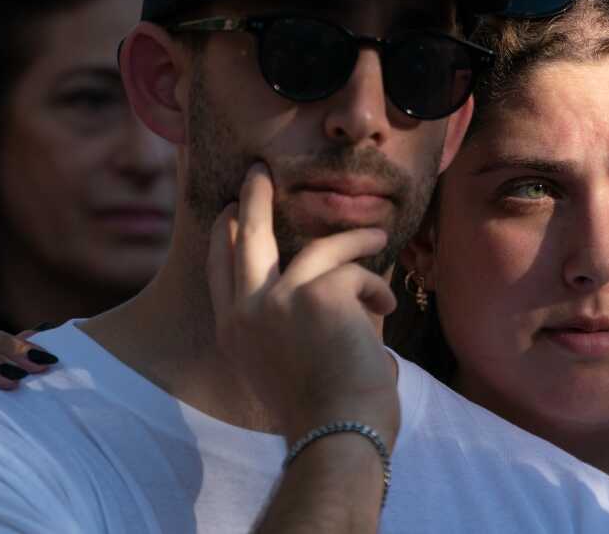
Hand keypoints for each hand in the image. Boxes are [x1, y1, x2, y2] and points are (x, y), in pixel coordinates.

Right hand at [207, 163, 399, 447]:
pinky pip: (355, 272)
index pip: (221, 271)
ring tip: (378, 237)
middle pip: (246, 238)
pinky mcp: (318, 294)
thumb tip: (311, 283)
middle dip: (254, 199)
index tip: (232, 213)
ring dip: (354, 239)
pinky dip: (376, 288)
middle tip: (259, 172)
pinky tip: (387, 307)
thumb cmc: (323, 412)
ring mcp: (278, 300)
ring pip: (318, 248)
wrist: (338, 437)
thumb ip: (282, 326)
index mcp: (234, 333)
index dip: (227, 237)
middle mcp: (246, 313)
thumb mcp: (284, 366)